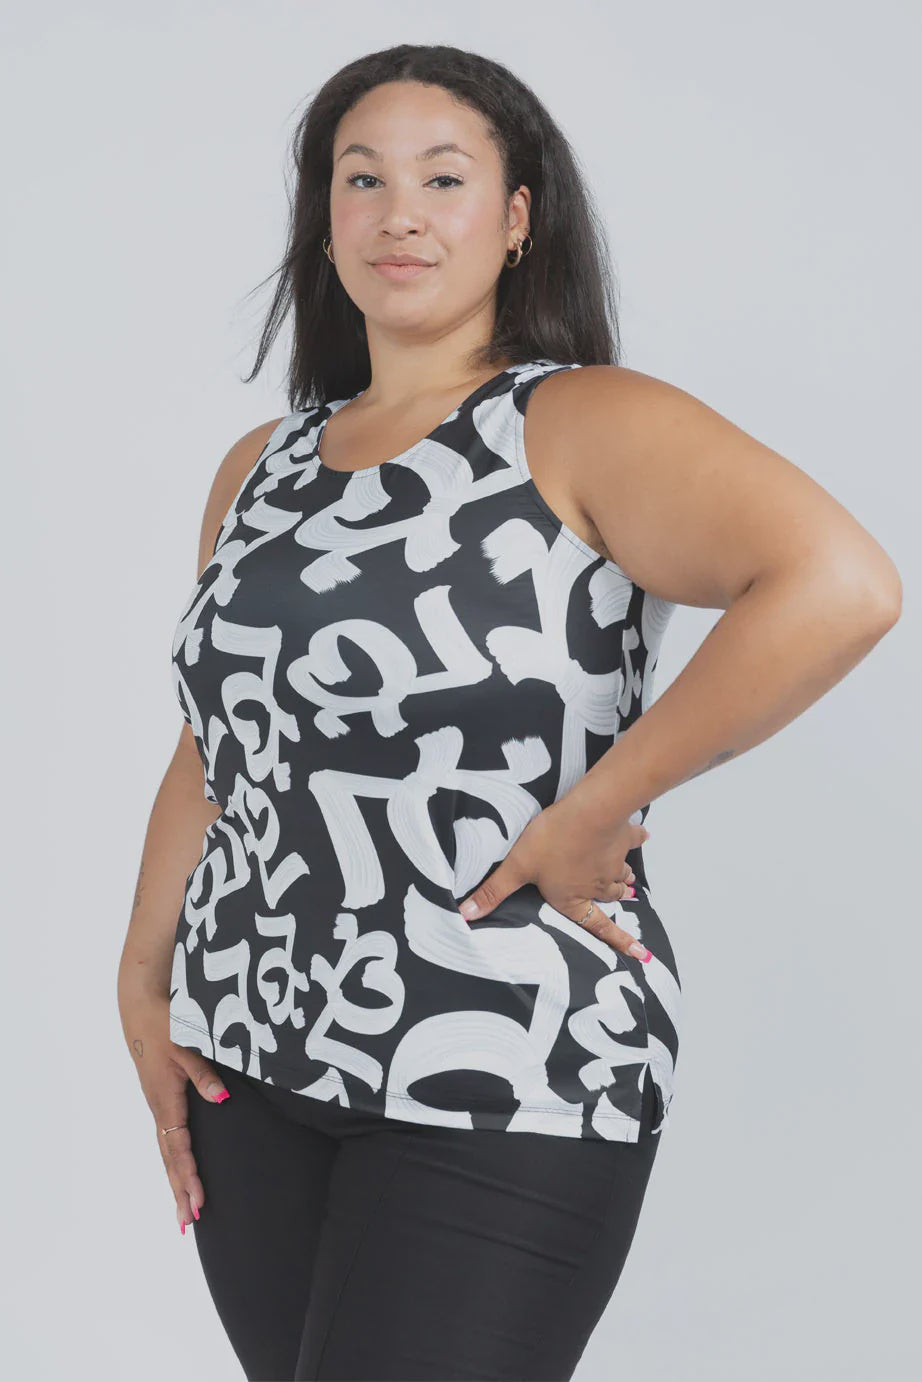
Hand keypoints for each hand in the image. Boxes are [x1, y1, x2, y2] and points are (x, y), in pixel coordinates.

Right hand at [121, 990, 230, 1233]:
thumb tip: (221, 1100)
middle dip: (179, 1191)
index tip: (198, 1203)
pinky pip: (167, 1135)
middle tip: (187, 1224)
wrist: (140, 1005)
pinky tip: (180, 1169)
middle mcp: (159, 1107)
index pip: (178, 1148)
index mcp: (166, 1099)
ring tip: (184, 1210)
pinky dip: (174, 1158)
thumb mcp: (187, 1046)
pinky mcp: (160, 1096)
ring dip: (176, 1179)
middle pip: (169, 1158)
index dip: (189, 1176)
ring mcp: (158, 1103)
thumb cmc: (164, 1023)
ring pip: (166, 1149)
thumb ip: (204, 1074)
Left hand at [457, 798, 651, 961]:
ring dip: (625, 878)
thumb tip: (466, 915)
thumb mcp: (516, 867)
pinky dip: (638, 840)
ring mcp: (614, 862)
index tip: (640, 954)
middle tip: (625, 900)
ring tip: (629, 881)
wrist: (588, 812)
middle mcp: (598, 886)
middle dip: (617, 900)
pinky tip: (641, 836)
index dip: (619, 942)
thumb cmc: (552, 841)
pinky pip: (634, 841)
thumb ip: (493, 892)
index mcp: (574, 899)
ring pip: (622, 875)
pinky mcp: (623, 839)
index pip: (597, 927)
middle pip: (611, 898)